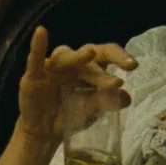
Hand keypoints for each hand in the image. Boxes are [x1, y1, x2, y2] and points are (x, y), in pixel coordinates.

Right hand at [17, 26, 136, 144]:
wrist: (45, 132)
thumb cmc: (70, 116)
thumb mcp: (92, 110)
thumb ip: (106, 102)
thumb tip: (126, 96)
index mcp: (90, 69)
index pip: (106, 55)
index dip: (119, 56)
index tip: (132, 66)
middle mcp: (72, 65)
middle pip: (87, 55)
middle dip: (101, 70)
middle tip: (114, 84)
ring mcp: (52, 69)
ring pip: (65, 57)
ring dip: (77, 56)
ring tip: (89, 54)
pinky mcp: (34, 76)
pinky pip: (35, 59)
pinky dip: (37, 46)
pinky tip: (41, 32)